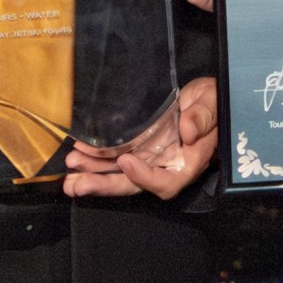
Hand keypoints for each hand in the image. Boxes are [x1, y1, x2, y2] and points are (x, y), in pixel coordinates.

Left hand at [64, 77, 219, 199]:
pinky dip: (95, 158)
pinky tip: (77, 153)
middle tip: (77, 183)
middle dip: (105, 185)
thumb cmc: (213, 102)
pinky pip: (115, 158)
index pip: (166, 182)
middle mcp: (165, 166)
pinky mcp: (139, 148)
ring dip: (93, 173)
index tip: (125, 161)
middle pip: (134, 185)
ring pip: (119, 174)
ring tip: (70, 166)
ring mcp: (150, 159)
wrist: (204, 97)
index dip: (144, 177)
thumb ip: (203, 116)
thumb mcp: (212, 104)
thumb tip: (188, 130)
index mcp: (188, 162)